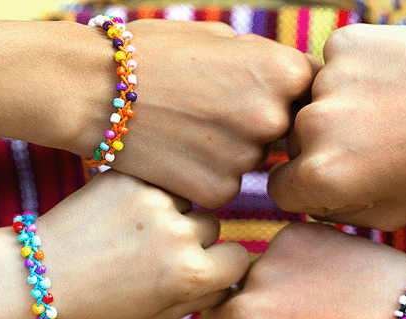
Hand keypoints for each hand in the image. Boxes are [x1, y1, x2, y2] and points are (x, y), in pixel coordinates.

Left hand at [35, 171, 249, 318]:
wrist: (42, 272)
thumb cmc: (102, 302)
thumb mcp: (159, 314)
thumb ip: (205, 297)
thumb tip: (236, 276)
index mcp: (192, 275)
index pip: (239, 258)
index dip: (223, 265)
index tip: (203, 266)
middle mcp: (180, 235)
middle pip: (214, 226)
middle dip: (194, 238)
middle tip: (154, 251)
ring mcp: (155, 201)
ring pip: (188, 200)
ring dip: (172, 211)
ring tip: (134, 230)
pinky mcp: (132, 177)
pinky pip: (160, 181)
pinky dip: (148, 192)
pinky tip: (122, 211)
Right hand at [54, 19, 317, 208]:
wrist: (90, 87)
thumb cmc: (153, 54)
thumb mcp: (220, 40)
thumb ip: (267, 65)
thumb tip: (296, 86)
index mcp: (284, 70)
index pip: (315, 93)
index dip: (293, 96)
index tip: (267, 96)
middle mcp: (275, 117)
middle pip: (289, 132)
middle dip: (264, 125)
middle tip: (218, 113)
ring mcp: (247, 158)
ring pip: (255, 160)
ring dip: (232, 151)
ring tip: (188, 129)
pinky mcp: (217, 191)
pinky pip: (226, 185)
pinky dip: (206, 175)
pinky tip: (175, 154)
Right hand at [268, 24, 405, 229]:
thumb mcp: (390, 215)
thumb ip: (333, 211)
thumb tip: (302, 192)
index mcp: (323, 176)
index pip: (281, 188)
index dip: (308, 188)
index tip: (337, 179)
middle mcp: (314, 125)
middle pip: (293, 143)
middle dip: (321, 148)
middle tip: (372, 143)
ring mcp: (328, 78)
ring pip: (311, 101)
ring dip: (337, 108)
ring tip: (388, 111)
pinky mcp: (345, 43)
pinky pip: (332, 65)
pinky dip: (353, 73)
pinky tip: (390, 82)